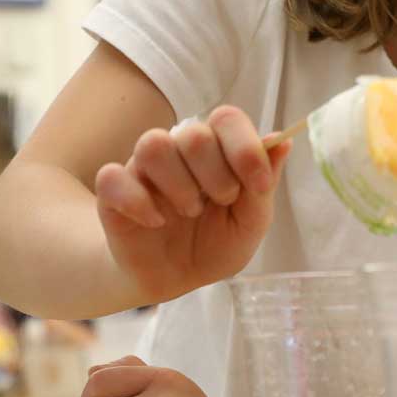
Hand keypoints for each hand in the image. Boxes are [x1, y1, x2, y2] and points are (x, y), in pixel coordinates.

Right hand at [94, 106, 289, 305]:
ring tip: (188, 212)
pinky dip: (138, 202)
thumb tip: (282, 141)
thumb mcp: (249, 223)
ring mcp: (143, 169)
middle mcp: (178, 151)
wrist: (172, 278)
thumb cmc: (213, 243)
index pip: (227, 118)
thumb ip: (263, 184)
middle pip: (192, 133)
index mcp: (216, 151)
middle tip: (221, 202)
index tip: (258, 185)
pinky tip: (155, 221)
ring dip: (179, 185)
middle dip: (216, 174)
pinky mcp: (114, 193)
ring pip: (153, 145)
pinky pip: (113, 177)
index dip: (245, 148)